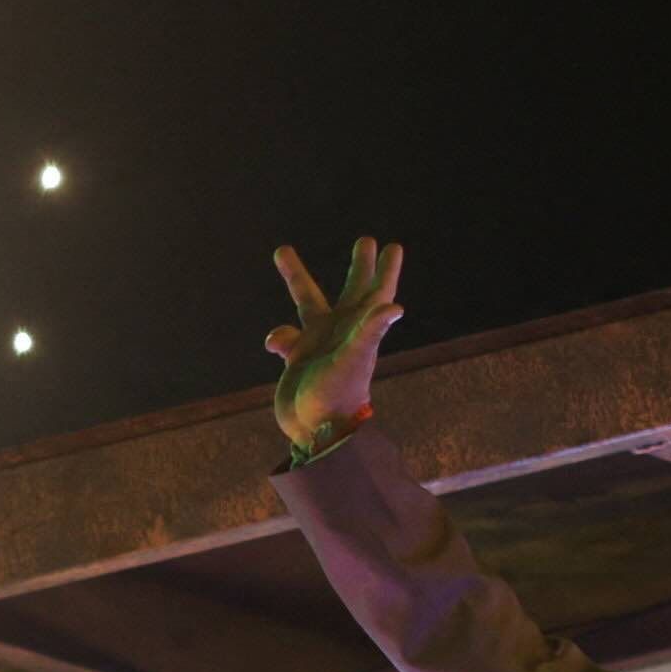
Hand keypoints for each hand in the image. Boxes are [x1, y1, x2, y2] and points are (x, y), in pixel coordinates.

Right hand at [266, 236, 407, 455]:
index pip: (378, 293)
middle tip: (365, 240)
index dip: (385, 270)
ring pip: (308, 302)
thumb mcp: (353, 360)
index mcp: (361, 330)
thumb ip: (370, 331)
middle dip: (359, 266)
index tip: (393, 246)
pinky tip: (275, 346)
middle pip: (353, 290)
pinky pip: (285, 336)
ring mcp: (320, 344)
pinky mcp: (299, 358)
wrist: (314, 431)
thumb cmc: (337, 397)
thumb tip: (394, 306)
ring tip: (281, 250)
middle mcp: (343, 333)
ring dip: (296, 277)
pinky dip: (277, 336)